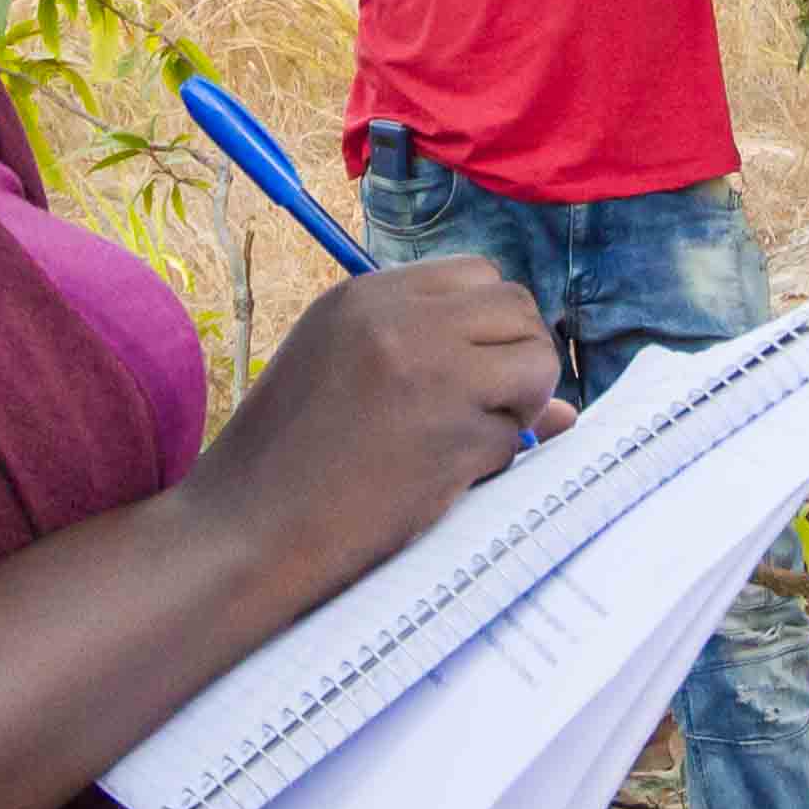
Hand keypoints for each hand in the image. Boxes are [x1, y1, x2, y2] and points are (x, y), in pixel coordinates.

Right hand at [189, 252, 571, 603]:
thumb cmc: (284, 462)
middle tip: (486, 410)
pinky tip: (439, 480)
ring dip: (521, 404)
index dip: (487, 325)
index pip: (476, 275)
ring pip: (536, 360)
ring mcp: (432, 373)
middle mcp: (401, 320)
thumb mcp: (337, 374)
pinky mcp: (453, 434)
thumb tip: (563, 406)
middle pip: (517, 308)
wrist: (245, 532)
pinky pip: (518, 434)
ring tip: (468, 441)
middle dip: (518, 358)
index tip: (468, 369)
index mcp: (364, 296)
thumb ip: (433, 359)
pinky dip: (495, 459)